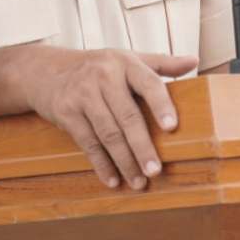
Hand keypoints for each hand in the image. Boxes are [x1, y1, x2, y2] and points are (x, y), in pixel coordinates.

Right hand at [23, 47, 196, 189]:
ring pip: (108, 134)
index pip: (148, 83)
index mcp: (125, 63)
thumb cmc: (98, 67)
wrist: (45, 70)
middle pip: (127, 116)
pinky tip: (114, 179)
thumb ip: (162, 63)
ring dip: (124, 161)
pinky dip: (101, 164)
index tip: (172, 127)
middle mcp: (103, 77)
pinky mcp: (66, 113)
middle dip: (142, 146)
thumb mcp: (128, 58)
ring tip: (139, 181)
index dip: (161, 105)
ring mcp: (82, 95)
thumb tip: (194, 61)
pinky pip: (87, 143)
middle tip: (156, 170)